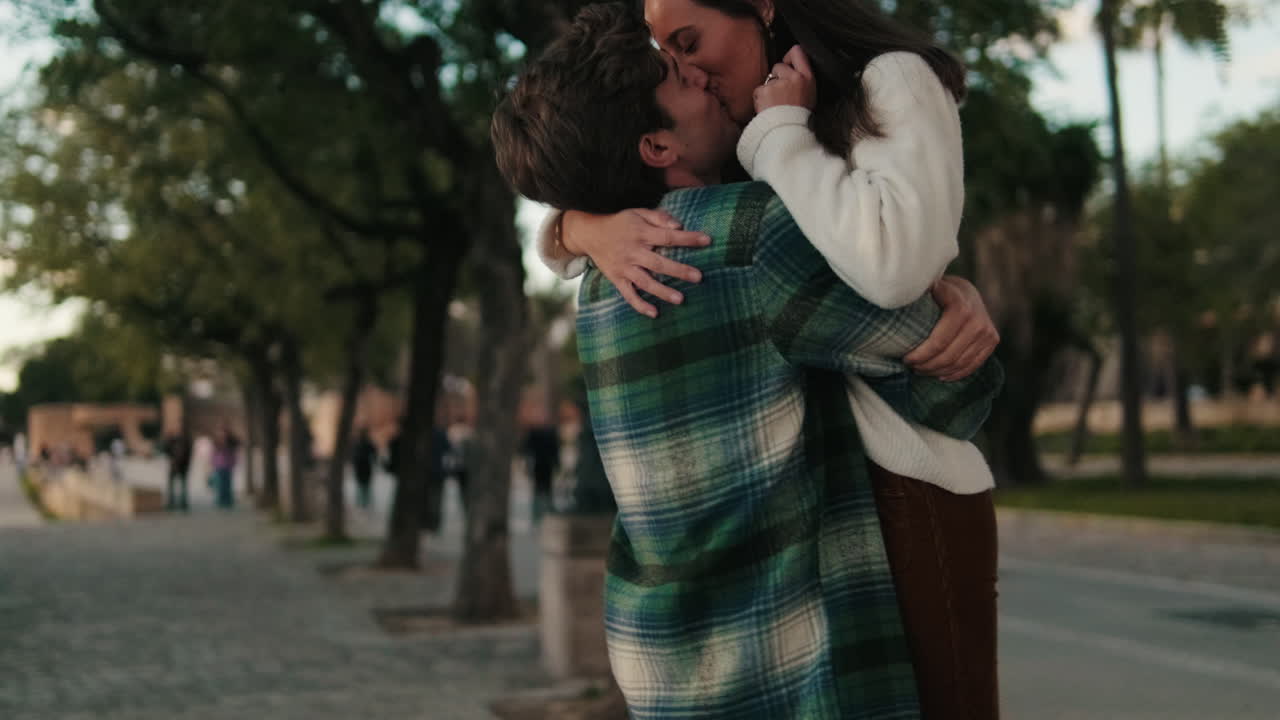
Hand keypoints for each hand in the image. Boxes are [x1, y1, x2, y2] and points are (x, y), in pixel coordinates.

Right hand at [562, 208, 710, 317]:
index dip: (688, 238)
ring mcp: (624, 267)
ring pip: (645, 282)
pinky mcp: (617, 279)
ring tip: (680, 299)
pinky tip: (654, 313)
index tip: (707, 240)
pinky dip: (640, 305)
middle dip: (679, 270)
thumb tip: (679, 225)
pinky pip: (629, 295)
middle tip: (698, 277)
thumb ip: (658, 217)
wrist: (590, 234)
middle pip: (659, 263)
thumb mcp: (638, 213)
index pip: (668, 236)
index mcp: (641, 233)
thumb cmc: (620, 223)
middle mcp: (633, 252)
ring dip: (663, 291)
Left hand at [753, 45, 816, 113]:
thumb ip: (801, 81)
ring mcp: (779, 84)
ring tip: (775, 106)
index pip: (798, 51)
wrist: (788, 133)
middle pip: (778, 66)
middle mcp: (795, 78)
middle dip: (776, 77)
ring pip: (768, 80)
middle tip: (780, 95)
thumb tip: (790, 69)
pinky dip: (760, 99)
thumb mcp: (809, 96)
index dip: (789, 56)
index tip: (787, 64)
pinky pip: (759, 91)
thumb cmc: (798, 117)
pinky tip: (767, 109)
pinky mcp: (765, 91)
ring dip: (768, 91)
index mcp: (808, 78)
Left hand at [904, 276, 999, 381]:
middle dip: (926, 365)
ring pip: (959, 363)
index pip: (938, 342)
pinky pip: (973, 365)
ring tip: (921, 370)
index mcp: (960, 306)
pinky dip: (955, 374)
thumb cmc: (940, 292)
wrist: (967, 292)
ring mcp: (987, 332)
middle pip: (948, 356)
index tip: (905, 358)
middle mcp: (977, 320)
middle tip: (911, 366)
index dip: (920, 354)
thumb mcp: (930, 288)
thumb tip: (902, 294)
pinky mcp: (992, 341)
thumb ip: (919, 294)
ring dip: (937, 371)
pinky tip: (940, 376)